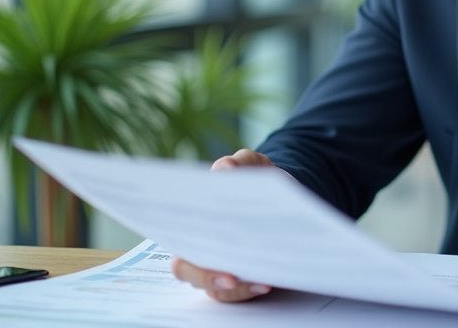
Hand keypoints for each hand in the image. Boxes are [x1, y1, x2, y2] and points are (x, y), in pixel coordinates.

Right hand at [169, 150, 276, 301]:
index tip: (197, 244)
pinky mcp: (241, 279)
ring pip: (215, 289)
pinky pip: (238, 294)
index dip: (179, 241)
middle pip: (189, 271)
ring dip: (236, 288)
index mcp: (195, 218)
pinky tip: (268, 283)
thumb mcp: (252, 165)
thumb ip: (240, 163)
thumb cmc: (255, 179)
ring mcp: (219, 266)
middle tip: (230, 278)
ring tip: (261, 281)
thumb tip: (226, 170)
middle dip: (207, 277)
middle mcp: (200, 247)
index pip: (175, 235)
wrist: (283, 194)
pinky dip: (250, 290)